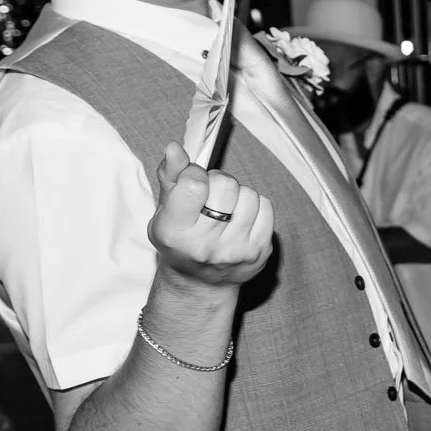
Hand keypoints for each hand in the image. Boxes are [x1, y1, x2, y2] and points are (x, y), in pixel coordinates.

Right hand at [148, 141, 275, 286]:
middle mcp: (205, 245)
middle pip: (225, 185)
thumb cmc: (180, 240)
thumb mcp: (164, 211)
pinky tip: (241, 218)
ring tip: (226, 210)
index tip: (192, 182)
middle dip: (217, 183)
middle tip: (210, 197)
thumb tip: (175, 148)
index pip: (194, 184)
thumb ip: (170, 176)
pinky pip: (266, 206)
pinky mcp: (259, 251)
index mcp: (174, 233)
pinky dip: (254, 206)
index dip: (195, 174)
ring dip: (237, 195)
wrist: (200, 282)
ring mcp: (235, 251)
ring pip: (248, 194)